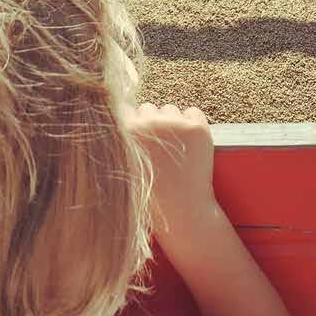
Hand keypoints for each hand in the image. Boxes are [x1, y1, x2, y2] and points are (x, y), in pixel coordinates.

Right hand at [125, 103, 216, 245]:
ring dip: (173, 124)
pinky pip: (193, 112)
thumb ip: (120, 138)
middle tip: (159, 152)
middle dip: (152, 124)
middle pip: (148, 108)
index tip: (142, 143)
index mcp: (125, 131)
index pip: (126, 110)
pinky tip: (190, 148)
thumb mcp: (124, 164)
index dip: (135, 126)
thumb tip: (117, 104)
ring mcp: (174, 123)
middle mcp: (148, 122)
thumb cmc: (151, 192)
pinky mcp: (198, 127)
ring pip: (170, 109)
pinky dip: (193, 125)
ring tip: (175, 152)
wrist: (182, 211)